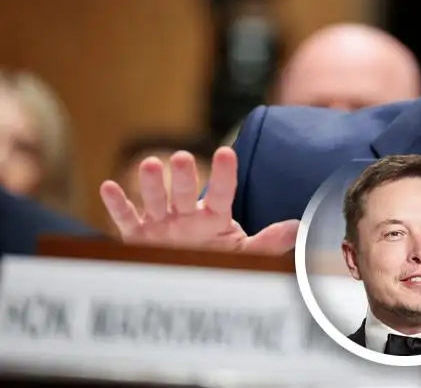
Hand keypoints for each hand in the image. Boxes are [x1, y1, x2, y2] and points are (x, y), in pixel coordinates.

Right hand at [100, 147, 297, 254]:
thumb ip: (269, 241)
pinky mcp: (137, 235)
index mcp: (214, 216)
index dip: (224, 174)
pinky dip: (116, 204)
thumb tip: (299, 228)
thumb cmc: (217, 260)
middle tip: (182, 156)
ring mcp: (161, 222)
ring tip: (149, 164)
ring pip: (155, 200)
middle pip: (185, 192)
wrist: (188, 279)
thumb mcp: (244, 254)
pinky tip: (108, 186)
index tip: (226, 152)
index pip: (222, 192)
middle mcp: (187, 214)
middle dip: (183, 176)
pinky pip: (126, 219)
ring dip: (151, 184)